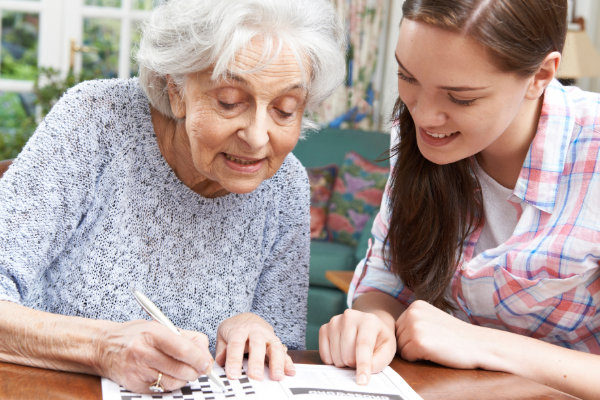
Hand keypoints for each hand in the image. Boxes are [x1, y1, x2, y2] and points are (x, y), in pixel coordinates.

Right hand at [97, 320, 212, 392]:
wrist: (104, 347)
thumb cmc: (136, 335)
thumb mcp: (161, 326)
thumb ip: (186, 338)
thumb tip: (205, 353)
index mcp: (152, 333)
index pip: (182, 349)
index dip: (199, 358)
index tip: (207, 362)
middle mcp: (143, 352)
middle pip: (180, 369)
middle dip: (196, 371)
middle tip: (201, 368)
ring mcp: (137, 371)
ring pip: (173, 382)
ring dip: (185, 379)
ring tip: (185, 371)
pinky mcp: (135, 385)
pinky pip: (162, 389)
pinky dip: (171, 384)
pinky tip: (170, 375)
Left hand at [215, 313, 293, 381]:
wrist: (247, 317)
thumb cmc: (234, 329)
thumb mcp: (223, 334)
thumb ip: (222, 349)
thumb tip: (221, 362)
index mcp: (239, 329)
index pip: (236, 345)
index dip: (234, 360)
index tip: (233, 375)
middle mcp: (256, 331)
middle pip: (257, 345)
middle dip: (257, 362)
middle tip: (256, 376)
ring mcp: (268, 335)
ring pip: (274, 347)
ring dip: (277, 362)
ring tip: (277, 376)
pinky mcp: (276, 342)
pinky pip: (284, 351)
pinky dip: (288, 362)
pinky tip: (290, 371)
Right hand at [319, 309, 395, 385]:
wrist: (368, 325)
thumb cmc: (379, 339)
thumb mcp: (387, 350)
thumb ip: (378, 362)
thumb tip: (362, 374)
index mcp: (369, 320)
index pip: (363, 345)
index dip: (363, 365)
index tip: (362, 382)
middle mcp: (350, 317)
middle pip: (348, 354)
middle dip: (354, 365)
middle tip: (360, 360)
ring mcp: (335, 321)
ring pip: (336, 357)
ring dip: (344, 363)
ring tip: (352, 355)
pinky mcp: (324, 328)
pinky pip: (324, 355)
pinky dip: (333, 361)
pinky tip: (340, 354)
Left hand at [395, 300, 486, 368]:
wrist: (478, 344)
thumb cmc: (456, 336)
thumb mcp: (431, 318)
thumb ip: (414, 320)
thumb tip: (392, 331)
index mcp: (415, 305)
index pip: (398, 327)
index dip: (412, 337)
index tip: (431, 336)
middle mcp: (413, 313)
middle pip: (397, 337)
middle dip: (411, 344)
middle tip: (434, 342)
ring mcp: (415, 327)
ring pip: (401, 348)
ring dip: (415, 352)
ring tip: (434, 346)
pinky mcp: (419, 342)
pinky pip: (407, 357)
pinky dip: (418, 359)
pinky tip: (434, 352)